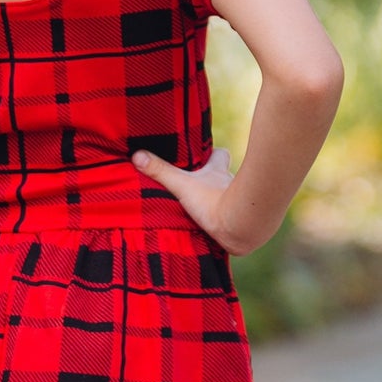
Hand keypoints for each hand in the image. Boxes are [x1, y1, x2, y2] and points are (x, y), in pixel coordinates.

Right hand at [130, 144, 257, 253]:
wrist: (241, 227)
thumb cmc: (213, 202)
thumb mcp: (182, 186)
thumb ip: (161, 172)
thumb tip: (137, 155)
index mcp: (218, 171)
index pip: (220, 154)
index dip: (213, 153)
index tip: (206, 154)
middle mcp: (231, 183)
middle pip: (225, 175)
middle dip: (215, 179)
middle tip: (202, 183)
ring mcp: (240, 201)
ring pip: (231, 196)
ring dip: (222, 200)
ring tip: (208, 208)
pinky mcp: (244, 220)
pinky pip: (236, 217)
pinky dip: (230, 219)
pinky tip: (220, 228)